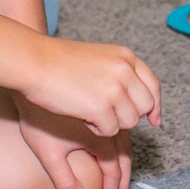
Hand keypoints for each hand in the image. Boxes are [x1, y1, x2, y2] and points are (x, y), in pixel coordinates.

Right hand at [19, 37, 161, 138]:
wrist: (34, 62)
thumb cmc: (58, 62)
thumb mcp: (98, 58)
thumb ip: (119, 73)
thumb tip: (136, 98)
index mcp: (125, 57)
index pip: (153, 85)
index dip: (154, 105)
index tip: (154, 120)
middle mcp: (125, 71)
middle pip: (145, 106)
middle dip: (128, 116)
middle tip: (107, 116)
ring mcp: (115, 89)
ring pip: (129, 122)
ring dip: (110, 123)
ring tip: (88, 111)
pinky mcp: (102, 107)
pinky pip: (110, 131)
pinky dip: (97, 129)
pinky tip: (82, 117)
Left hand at [19, 102, 129, 188]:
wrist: (37, 79)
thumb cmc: (37, 117)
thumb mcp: (48, 152)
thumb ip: (64, 179)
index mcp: (100, 138)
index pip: (113, 171)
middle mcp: (109, 126)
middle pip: (125, 159)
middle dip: (124, 184)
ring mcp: (110, 116)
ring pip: (127, 143)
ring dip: (126, 165)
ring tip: (122, 184)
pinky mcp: (104, 107)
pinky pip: (121, 129)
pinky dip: (123, 146)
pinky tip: (115, 153)